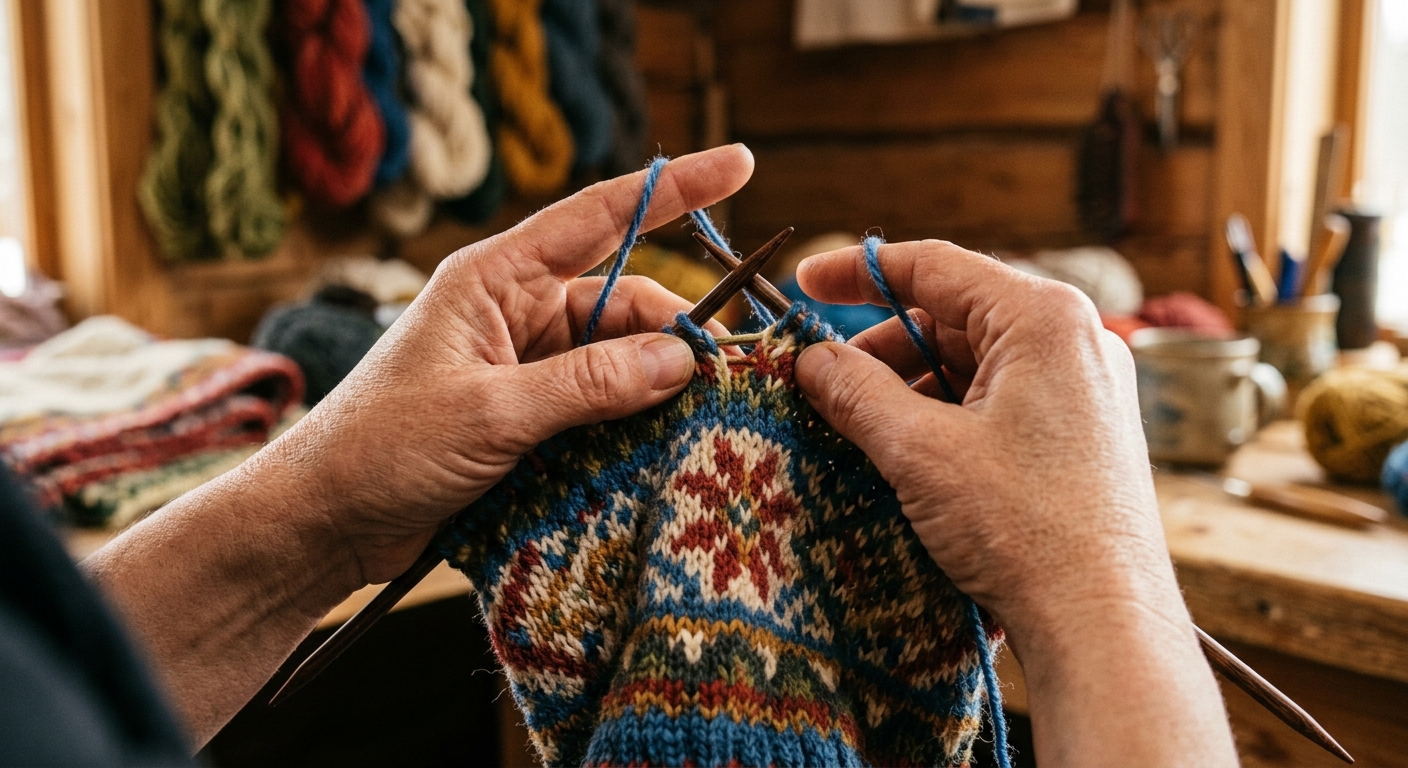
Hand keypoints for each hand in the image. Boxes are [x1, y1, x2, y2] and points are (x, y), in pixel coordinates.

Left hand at [257, 145, 752, 584]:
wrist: (324, 521)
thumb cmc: (382, 446)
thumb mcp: (491, 412)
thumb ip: (589, 384)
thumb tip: (682, 360)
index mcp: (496, 278)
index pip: (601, 215)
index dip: (677, 188)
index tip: (742, 163)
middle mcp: (516, 312)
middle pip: (624, 304)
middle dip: (675, 336)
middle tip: (727, 380)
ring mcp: (524, 366)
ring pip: (618, 362)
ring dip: (655, 390)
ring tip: (700, 424)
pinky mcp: (528, 416)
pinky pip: (600, 408)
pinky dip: (631, 426)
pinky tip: (660, 451)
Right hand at [792, 241, 1235, 765]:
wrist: (1103, 622)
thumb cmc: (1025, 529)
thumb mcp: (920, 451)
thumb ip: (856, 392)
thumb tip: (809, 360)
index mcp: (1043, 319)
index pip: (934, 266)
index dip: (859, 271)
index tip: (805, 283)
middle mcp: (1074, 340)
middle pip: (953, 316)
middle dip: (882, 347)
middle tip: (822, 381)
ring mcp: (1085, 388)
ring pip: (974, 362)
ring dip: (911, 387)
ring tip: (859, 427)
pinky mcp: (1083, 433)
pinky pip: (1000, 399)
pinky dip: (948, 414)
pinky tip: (908, 453)